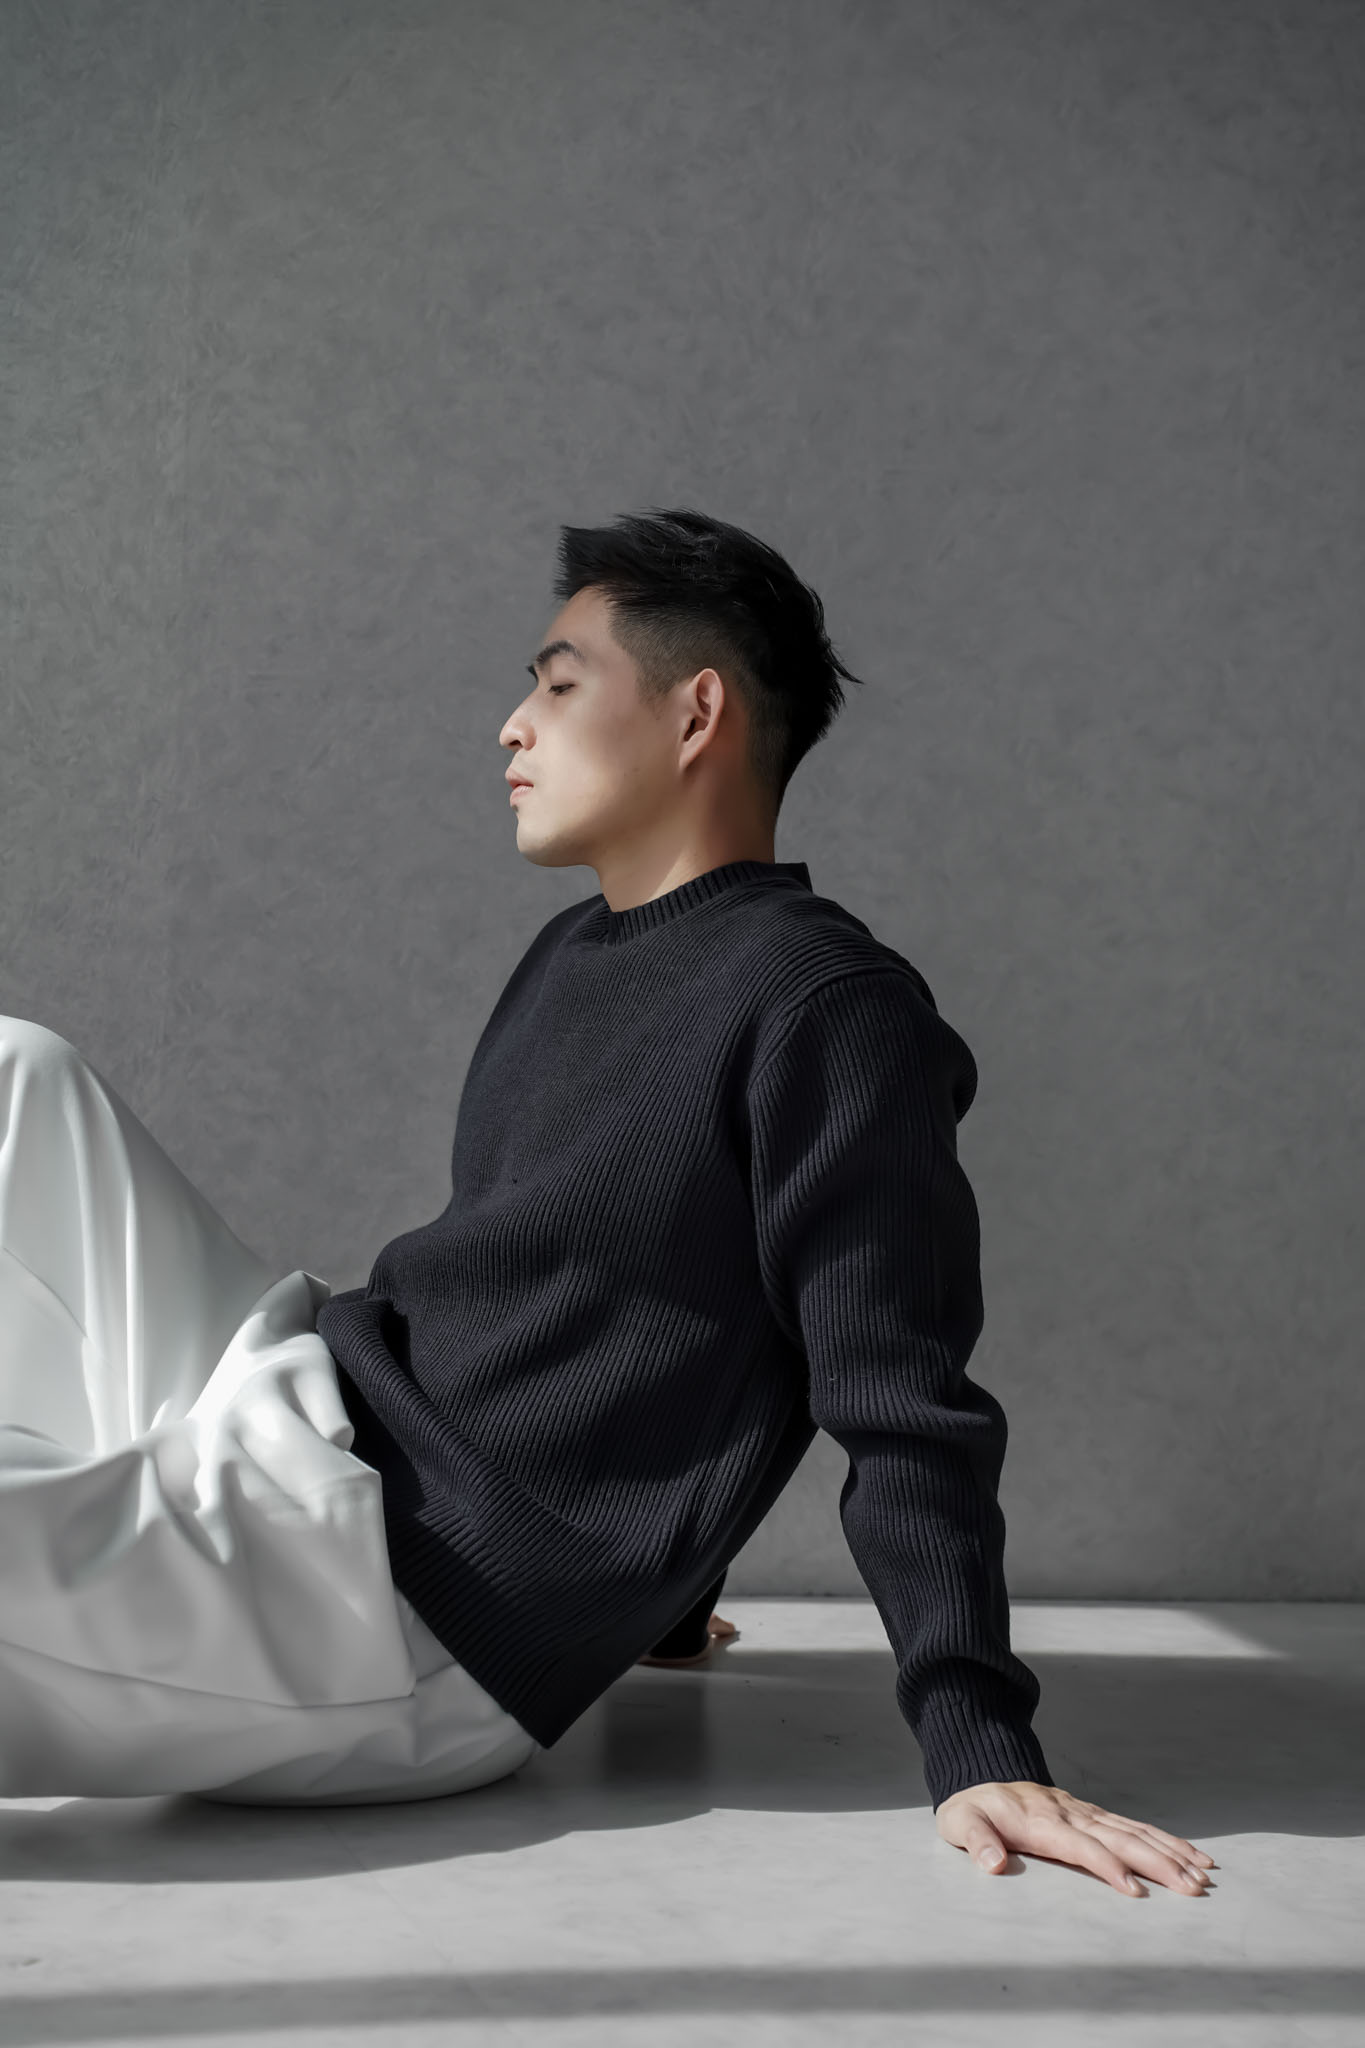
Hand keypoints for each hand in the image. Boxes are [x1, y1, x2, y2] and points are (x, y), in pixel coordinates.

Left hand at [935, 1781, 1216, 1895]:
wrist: (980, 1777)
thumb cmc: (971, 1810)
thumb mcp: (960, 1824)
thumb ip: (977, 1842)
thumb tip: (992, 1863)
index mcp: (1042, 1822)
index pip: (1082, 1847)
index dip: (1108, 1867)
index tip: (1135, 1891)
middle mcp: (1072, 1814)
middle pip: (1121, 1839)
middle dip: (1158, 1863)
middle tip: (1192, 1887)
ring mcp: (1086, 1812)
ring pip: (1136, 1831)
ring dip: (1171, 1852)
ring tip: (1204, 1873)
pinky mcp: (1094, 1815)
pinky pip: (1134, 1827)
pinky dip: (1165, 1839)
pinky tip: (1191, 1854)